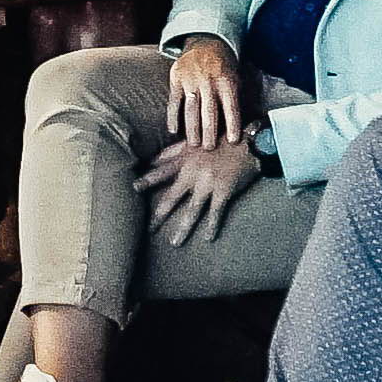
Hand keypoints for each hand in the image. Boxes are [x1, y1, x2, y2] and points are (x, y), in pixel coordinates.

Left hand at [137, 136, 258, 242]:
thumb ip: (172, 151)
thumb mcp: (194, 140)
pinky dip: (212, 226)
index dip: (147, 180)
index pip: (160, 172)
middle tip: (149, 228)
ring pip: (192, 209)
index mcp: (184, 159)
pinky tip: (208, 238)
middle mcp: (192, 173)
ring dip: (183, 227)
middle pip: (172, 197)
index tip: (133, 188)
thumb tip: (152, 160)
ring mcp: (207, 183)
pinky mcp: (223, 190)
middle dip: (159, 213)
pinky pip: (216, 212)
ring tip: (174, 242)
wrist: (249, 142)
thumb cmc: (220, 139)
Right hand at [167, 34, 243, 152]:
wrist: (206, 43)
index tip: (233, 141)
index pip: (231, 107)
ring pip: (191, 109)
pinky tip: (173, 131)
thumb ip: (236, 99)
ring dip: (192, 129)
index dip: (233, 124)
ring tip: (193, 145)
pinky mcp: (176, 79)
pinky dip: (173, 117)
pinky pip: (174, 102)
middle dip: (210, 132)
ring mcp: (191, 80)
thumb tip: (246, 125)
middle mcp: (209, 81)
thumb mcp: (236, 78)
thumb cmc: (224, 68)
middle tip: (209, 148)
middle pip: (209, 111)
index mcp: (227, 81)